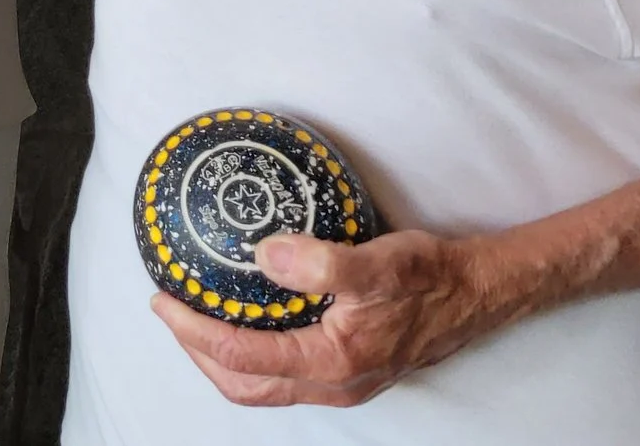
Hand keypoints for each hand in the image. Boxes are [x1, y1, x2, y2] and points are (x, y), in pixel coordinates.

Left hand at [152, 229, 504, 407]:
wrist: (475, 291)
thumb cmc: (429, 277)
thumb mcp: (376, 264)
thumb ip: (320, 263)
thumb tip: (263, 254)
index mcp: (331, 363)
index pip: (242, 356)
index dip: (194, 331)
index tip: (163, 301)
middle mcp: (333, 384)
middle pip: (244, 385)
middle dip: (198, 351)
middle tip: (170, 312)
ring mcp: (341, 382)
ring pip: (264, 385)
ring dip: (222, 356)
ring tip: (195, 318)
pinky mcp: (348, 369)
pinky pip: (284, 374)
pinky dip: (251, 354)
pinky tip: (245, 320)